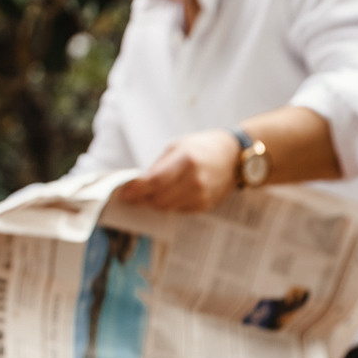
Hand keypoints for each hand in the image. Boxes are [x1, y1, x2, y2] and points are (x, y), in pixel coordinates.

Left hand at [112, 129, 241, 211]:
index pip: (155, 181)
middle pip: (158, 199)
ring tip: (151, 193)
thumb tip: (137, 184)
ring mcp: (202, 195)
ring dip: (155, 202)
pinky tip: (171, 193)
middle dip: (142, 198)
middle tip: (133, 194)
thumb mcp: (177, 146)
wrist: (233, 156)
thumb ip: (157, 166)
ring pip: (167, 207)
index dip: (137, 190)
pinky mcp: (205, 205)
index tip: (124, 194)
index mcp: (186, 160)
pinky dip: (170, 204)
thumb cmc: (201, 147)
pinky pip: (178, 210)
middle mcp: (195, 180)